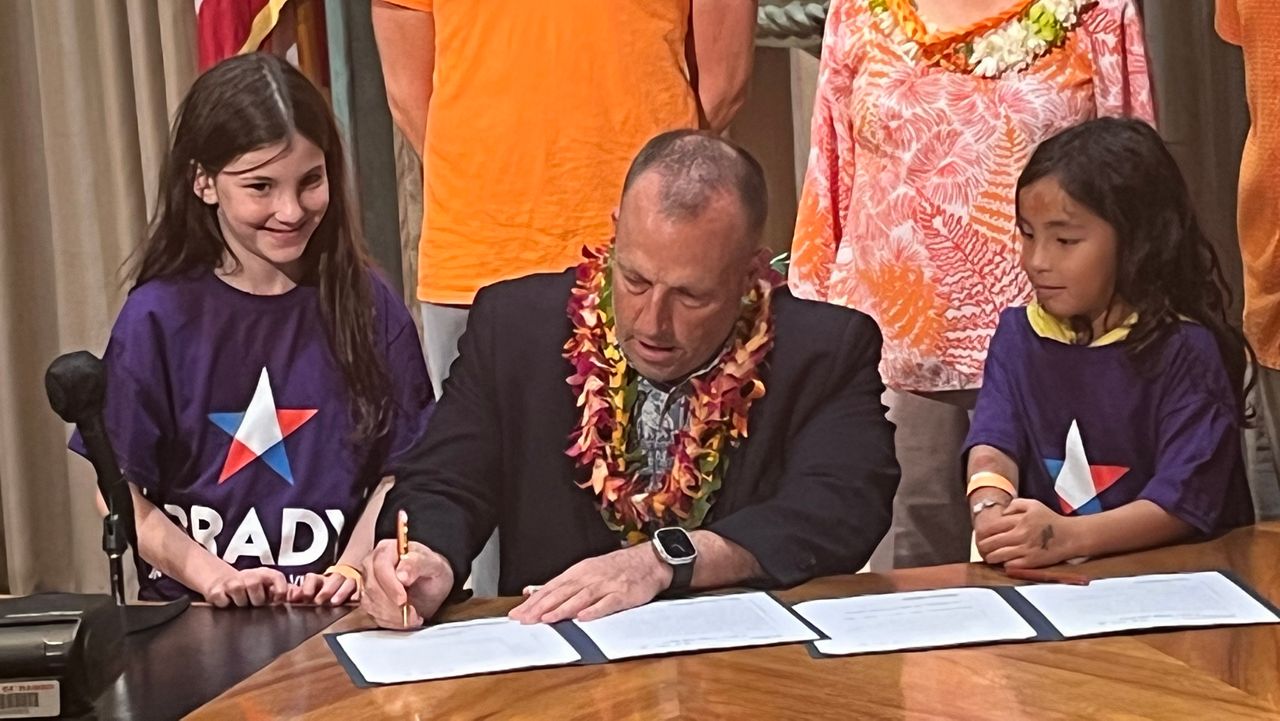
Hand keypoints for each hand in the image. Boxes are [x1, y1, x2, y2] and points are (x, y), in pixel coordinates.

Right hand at [203, 567, 289, 606]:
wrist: (222, 581)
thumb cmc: (251, 588)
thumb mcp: (267, 586)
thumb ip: (285, 592)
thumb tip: (301, 595)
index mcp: (264, 574)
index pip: (277, 577)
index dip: (280, 590)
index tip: (278, 600)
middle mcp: (248, 576)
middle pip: (257, 591)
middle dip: (257, 601)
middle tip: (254, 603)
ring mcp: (231, 583)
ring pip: (240, 598)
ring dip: (241, 605)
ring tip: (241, 603)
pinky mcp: (216, 591)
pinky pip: (224, 602)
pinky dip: (226, 605)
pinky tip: (227, 603)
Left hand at [286, 571, 360, 605]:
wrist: (338, 590)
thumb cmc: (318, 595)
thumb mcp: (305, 594)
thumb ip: (297, 595)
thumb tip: (290, 596)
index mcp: (318, 580)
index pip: (312, 578)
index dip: (309, 587)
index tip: (305, 597)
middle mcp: (334, 579)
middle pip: (334, 578)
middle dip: (327, 589)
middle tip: (320, 601)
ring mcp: (347, 583)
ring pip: (348, 581)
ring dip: (341, 592)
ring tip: (335, 602)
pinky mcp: (357, 590)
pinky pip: (359, 589)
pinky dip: (356, 595)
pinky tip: (353, 600)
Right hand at [360, 539, 453, 628]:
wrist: (432, 586)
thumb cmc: (432, 571)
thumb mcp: (433, 565)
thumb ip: (418, 564)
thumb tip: (402, 573)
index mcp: (388, 549)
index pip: (380, 566)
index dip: (390, 585)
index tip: (403, 600)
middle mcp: (373, 563)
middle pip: (372, 587)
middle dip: (393, 605)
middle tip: (412, 613)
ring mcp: (368, 581)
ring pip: (370, 603)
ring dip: (392, 616)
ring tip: (412, 616)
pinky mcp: (368, 598)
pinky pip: (371, 614)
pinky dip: (389, 621)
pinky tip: (403, 619)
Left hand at [508, 543, 671, 623]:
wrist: (648, 560)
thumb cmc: (616, 568)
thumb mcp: (586, 571)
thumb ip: (562, 584)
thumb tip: (533, 592)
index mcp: (579, 572)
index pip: (551, 587)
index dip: (534, 601)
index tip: (518, 613)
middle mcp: (590, 577)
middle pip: (562, 592)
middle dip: (542, 606)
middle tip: (525, 619)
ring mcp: (606, 585)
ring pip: (581, 597)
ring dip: (563, 608)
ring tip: (547, 619)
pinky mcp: (623, 594)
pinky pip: (607, 603)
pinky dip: (595, 610)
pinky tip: (583, 618)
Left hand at [977, 498, 1076, 567]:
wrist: (1071, 536)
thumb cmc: (1051, 520)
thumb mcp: (1034, 505)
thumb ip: (1015, 504)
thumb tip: (1002, 512)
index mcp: (1019, 520)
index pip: (990, 527)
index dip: (981, 533)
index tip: (979, 536)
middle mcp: (1020, 534)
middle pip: (990, 543)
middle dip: (981, 546)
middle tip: (981, 548)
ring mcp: (1025, 549)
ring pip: (996, 556)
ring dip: (990, 557)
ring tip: (989, 556)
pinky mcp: (1031, 562)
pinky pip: (1009, 565)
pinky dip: (1004, 564)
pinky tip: (1004, 561)